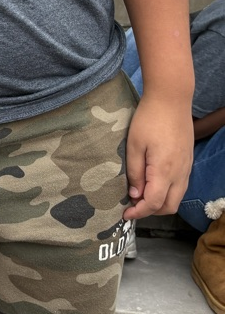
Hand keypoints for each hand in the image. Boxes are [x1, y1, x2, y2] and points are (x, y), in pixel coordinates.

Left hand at [123, 94, 193, 219]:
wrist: (171, 99)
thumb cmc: (149, 119)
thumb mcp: (134, 145)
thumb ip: (135, 173)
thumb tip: (135, 196)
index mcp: (165, 171)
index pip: (154, 203)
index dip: (139, 213)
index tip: (125, 215)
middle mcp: (180, 174)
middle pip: (169, 207)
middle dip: (150, 211)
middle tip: (132, 206)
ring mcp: (186, 168)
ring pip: (177, 198)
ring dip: (159, 202)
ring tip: (140, 195)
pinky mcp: (188, 161)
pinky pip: (180, 186)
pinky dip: (167, 192)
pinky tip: (153, 183)